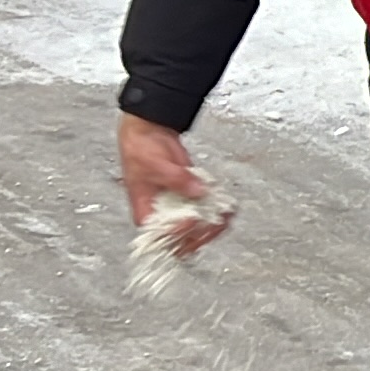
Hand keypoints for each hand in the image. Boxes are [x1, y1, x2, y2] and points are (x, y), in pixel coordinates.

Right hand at [118, 113, 232, 253]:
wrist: (150, 133)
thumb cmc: (140, 151)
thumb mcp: (155, 165)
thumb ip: (176, 180)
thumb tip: (197, 191)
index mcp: (145, 214)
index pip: (162, 234)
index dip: (178, 232)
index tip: (192, 220)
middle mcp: (162, 215)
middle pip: (182, 237)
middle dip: (202, 233)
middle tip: (216, 223)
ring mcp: (177, 207)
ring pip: (197, 227)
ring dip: (214, 224)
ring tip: (227, 217)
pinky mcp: (190, 197)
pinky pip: (204, 210)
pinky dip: (217, 210)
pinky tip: (229, 208)